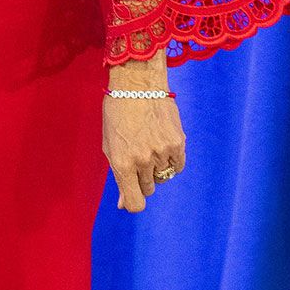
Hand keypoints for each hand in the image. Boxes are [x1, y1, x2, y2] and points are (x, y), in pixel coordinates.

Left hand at [103, 55, 185, 212]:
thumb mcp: (111, 147)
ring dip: (157, 167)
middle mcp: (142, 161)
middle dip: (143, 179)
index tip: (134, 195)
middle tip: (139, 157)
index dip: (134, 202)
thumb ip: (118, 176)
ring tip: (150, 144)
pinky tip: (163, 144)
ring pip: (163, 177)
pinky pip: (178, 166)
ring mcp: (161, 152)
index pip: (135, 202)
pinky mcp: (177, 143)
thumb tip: (124, 204)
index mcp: (122, 164)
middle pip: (149, 189)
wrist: (138, 85)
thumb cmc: (118, 114)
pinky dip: (171, 161)